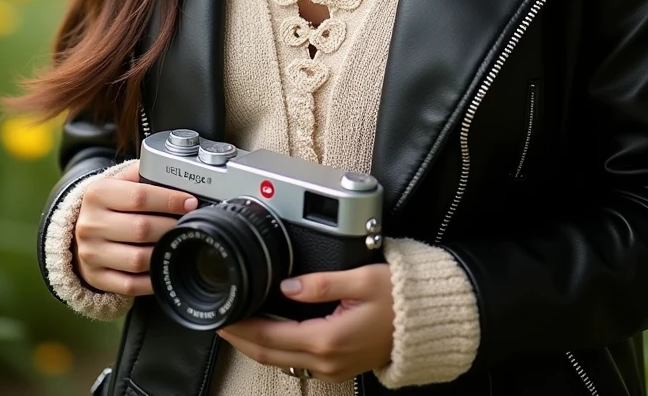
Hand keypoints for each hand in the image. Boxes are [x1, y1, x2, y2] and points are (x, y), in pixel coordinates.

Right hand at [73, 161, 198, 295]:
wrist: (80, 229)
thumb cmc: (110, 203)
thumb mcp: (121, 180)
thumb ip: (145, 173)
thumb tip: (180, 176)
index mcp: (97, 194)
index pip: (140, 196)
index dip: (170, 200)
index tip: (190, 203)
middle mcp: (90, 224)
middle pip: (141, 229)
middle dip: (170, 227)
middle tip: (187, 224)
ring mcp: (91, 254)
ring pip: (137, 259)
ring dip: (163, 252)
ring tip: (176, 243)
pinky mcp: (95, 278)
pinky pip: (130, 284)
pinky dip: (152, 278)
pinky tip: (163, 266)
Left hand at [215, 263, 393, 383]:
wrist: (427, 323)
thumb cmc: (399, 298)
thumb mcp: (361, 279)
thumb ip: (320, 282)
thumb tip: (287, 285)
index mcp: (327, 339)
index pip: (270, 337)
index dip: (242, 327)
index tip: (224, 315)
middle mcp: (326, 361)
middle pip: (269, 355)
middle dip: (241, 339)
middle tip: (221, 320)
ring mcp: (332, 368)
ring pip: (281, 361)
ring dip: (257, 344)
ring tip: (239, 324)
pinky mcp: (338, 367)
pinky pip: (297, 361)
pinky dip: (277, 348)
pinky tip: (270, 332)